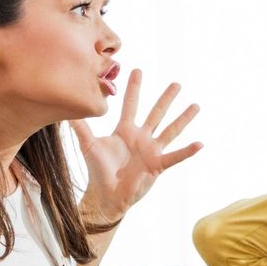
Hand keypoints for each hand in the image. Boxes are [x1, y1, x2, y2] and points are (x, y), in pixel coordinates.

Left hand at [71, 68, 202, 225]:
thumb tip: (66, 108)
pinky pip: (175, 156)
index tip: (137, 70)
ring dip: (183, 118)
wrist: (106, 195)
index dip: (134, 88)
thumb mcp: (88, 145)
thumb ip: (80, 127)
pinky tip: (200, 143)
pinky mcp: (158, 165)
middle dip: (166, 98)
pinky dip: (187, 151)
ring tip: (195, 106)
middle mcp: (141, 137)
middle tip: (176, 83)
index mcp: (125, 130)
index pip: (131, 104)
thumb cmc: (97, 171)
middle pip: (156, 113)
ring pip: (170, 130)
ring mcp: (152, 151)